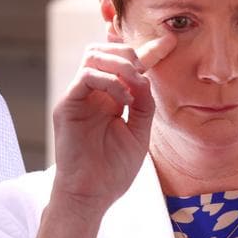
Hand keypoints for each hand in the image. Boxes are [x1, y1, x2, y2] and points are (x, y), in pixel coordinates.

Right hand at [49, 32, 175, 214]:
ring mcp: (78, 97)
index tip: (170, 42)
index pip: (125, 65)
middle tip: (143, 72)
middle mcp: (92, 93)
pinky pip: (85, 77)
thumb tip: (144, 76)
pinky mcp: (66, 106)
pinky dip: (108, 82)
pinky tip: (123, 101)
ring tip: (135, 84)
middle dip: (128, 53)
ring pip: (92, 56)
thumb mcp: (139, 133)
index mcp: (109, 98)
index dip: (147, 50)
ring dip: (119, 64)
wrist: (91, 195)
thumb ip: (144, 104)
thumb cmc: (112, 170)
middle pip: (104, 50)